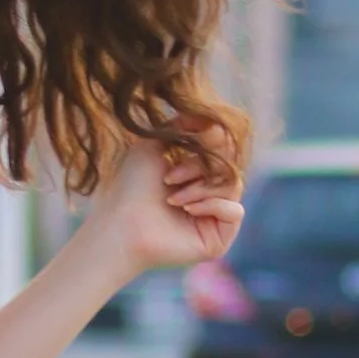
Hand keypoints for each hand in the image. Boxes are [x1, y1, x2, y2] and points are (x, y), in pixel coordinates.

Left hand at [81, 137, 244, 277]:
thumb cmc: (132, 185)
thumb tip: (211, 119)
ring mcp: (215, 217)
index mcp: (197, 173)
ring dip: (200, 188)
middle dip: (199, 167)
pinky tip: (187, 210)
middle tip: (169, 178)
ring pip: (232, 187)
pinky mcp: (219, 238)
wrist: (123, 223)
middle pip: (229, 166)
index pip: (223, 150)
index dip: (210, 142)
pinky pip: (234, 211)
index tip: (190, 141)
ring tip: (172, 198)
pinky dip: (212, 205)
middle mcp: (208, 195)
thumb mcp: (154, 143)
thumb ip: (181, 124)